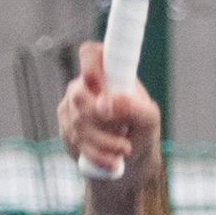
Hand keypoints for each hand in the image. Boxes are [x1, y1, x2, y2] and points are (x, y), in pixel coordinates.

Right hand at [59, 39, 159, 184]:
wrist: (132, 156)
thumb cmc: (141, 127)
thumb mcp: (148, 118)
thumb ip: (133, 107)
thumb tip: (107, 102)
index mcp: (107, 71)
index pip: (90, 54)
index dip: (90, 65)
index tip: (98, 84)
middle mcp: (85, 85)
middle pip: (80, 95)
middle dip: (101, 118)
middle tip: (124, 131)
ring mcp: (71, 107)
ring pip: (78, 123)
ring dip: (105, 141)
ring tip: (125, 148)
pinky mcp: (66, 129)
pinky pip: (75, 142)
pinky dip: (97, 154)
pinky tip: (113, 160)